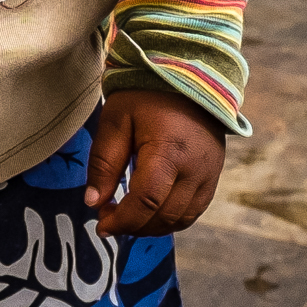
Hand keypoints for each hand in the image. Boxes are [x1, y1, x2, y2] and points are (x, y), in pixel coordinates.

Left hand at [84, 89, 226, 237]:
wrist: (189, 78)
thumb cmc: (146, 96)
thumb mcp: (115, 121)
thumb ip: (104, 162)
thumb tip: (93, 202)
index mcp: (169, 152)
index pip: (146, 202)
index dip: (122, 220)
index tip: (100, 225)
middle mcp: (195, 169)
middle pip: (164, 216)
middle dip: (133, 226)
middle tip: (107, 217)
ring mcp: (209, 175)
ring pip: (181, 220)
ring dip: (151, 227)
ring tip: (125, 217)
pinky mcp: (214, 177)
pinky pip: (194, 211)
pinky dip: (170, 220)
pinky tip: (149, 213)